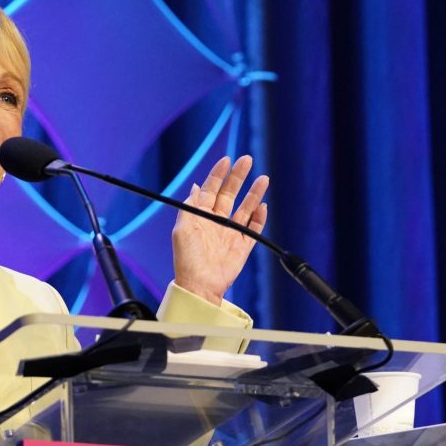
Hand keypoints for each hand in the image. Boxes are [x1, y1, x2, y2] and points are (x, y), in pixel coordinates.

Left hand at [171, 155, 268, 303]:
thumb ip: (189, 207)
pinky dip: (259, 218)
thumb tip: (195, 186)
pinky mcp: (242, 246)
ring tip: (263, 179)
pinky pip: (253, 229)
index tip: (226, 160)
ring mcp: (230, 234)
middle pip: (230, 194)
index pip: (210, 189)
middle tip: (247, 160)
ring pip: (245, 208)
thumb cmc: (187, 259)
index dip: (218, 174)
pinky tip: (262, 206)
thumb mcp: (182, 229)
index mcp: (200, 216)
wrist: (199, 285)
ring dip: (254, 194)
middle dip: (238, 177)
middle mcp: (216, 222)